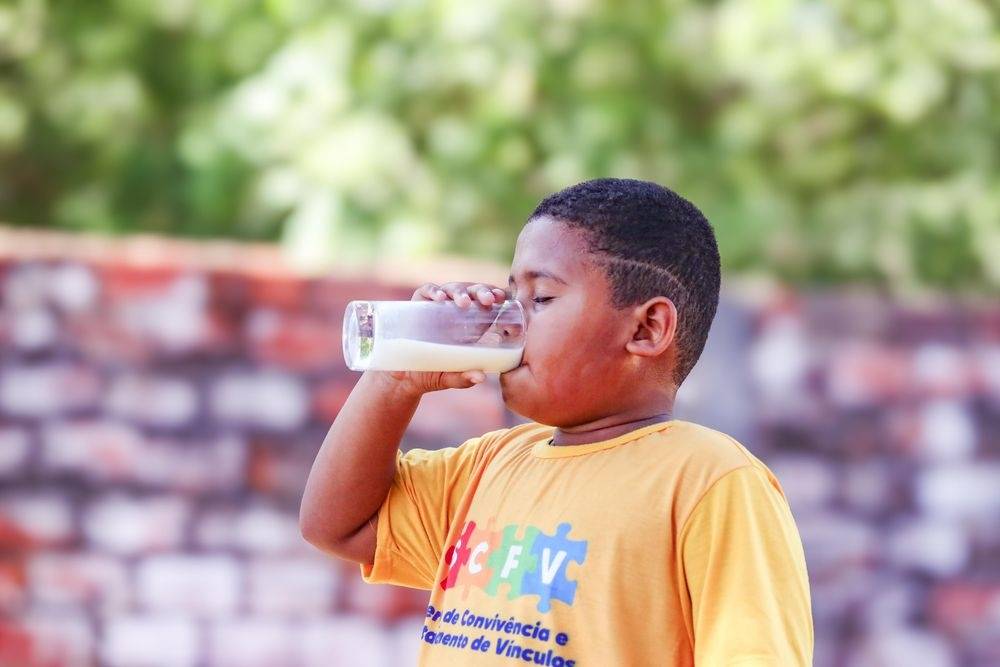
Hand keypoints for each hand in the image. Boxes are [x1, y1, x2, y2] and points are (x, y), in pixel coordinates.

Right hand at [373, 281, 509, 395]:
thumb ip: (464, 378)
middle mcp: (455, 310)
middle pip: (471, 291)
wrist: (403, 376)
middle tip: (488, 300)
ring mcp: (436, 305)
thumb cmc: (432, 374)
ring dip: (460, 292)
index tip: (502, 298)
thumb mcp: (450, 377)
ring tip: (464, 303)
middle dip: (482, 291)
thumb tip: (481, 377)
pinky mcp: (417, 304)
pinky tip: (440, 298)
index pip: (486, 302)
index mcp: (470, 323)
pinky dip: (434, 291)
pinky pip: (426, 291)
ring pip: (452, 289)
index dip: (495, 295)